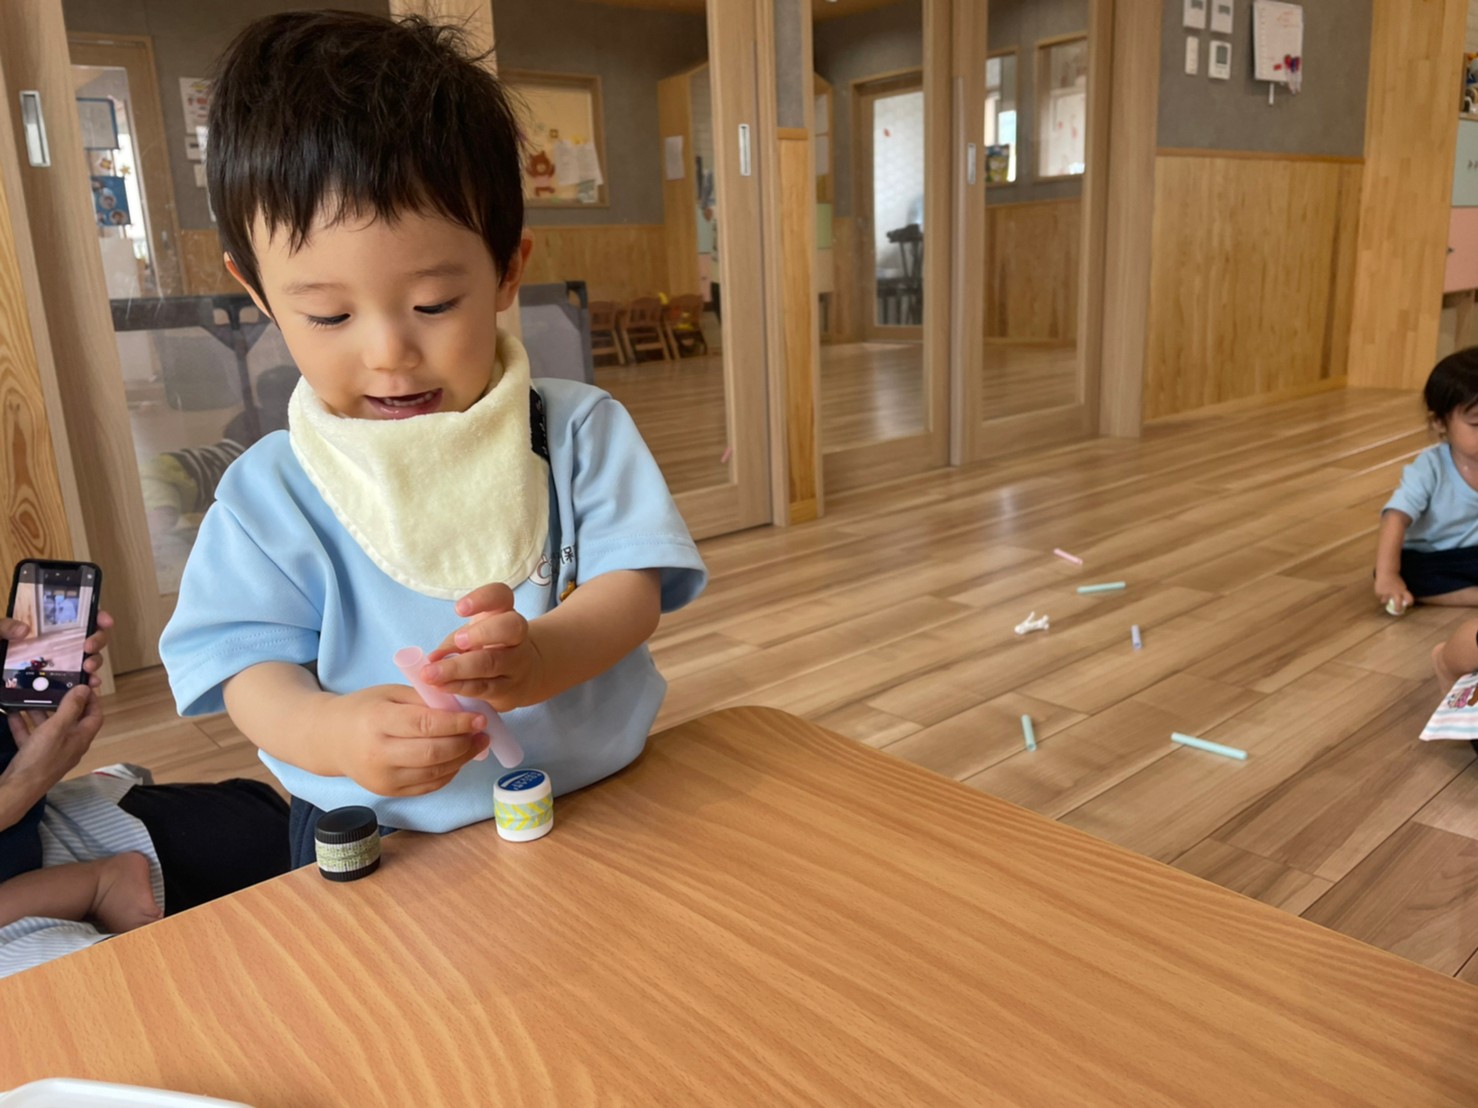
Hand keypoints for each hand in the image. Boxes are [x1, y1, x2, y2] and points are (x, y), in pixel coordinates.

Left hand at [1, 609, 113, 688]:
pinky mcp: (57, 680)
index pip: (75, 614)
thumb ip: (3, 626)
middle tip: (88, 646)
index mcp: (42, 626)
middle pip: (88, 635)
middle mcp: (56, 642)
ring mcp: (59, 661)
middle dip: (97, 639)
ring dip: (95, 660)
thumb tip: (23, 630)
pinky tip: (90, 683)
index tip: (103, 620)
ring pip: (88, 657)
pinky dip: (89, 681)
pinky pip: (79, 679)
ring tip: (88, 668)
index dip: (94, 614)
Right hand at [5, 685, 103, 794]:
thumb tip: (85, 688)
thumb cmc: (42, 757)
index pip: (95, 715)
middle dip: (63, 703)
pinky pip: (31, 736)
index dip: (92, 700)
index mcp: (81, 738)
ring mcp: (52, 752)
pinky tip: (12, 713)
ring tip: (31, 697)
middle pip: (71, 720)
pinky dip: (24, 725)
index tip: (83, 685)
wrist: (18, 788)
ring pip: (49, 727)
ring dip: (41, 712)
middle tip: (54, 688)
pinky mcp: (35, 757)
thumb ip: (71, 708)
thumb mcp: (57, 728)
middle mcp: (70, 745)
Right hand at [317, 685, 490, 796]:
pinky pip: (429, 786)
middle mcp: (378, 753)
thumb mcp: (391, 693)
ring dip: (462, 759)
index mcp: (377, 721)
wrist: (330, 739)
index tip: (479, 718)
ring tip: (477, 743)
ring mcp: (383, 777)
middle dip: (464, 743)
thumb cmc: (365, 709)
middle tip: (482, 732)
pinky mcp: (389, 792)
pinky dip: (449, 772)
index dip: (457, 723)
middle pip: (432, 753)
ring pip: (435, 773)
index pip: (424, 724)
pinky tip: (458, 757)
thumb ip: (425, 699)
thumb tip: (462, 708)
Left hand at [424, 584, 546, 711]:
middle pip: (510, 628)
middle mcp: (516, 637)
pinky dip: (460, 687)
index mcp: (504, 614)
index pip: (502, 596)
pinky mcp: (509, 689)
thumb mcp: (473, 637)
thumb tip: (432, 659)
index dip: (483, 598)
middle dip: (482, 633)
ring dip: (458, 668)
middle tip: (459, 640)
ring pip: (493, 663)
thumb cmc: (490, 648)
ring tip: (431, 674)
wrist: (525, 674)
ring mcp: (516, 664)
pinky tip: (441, 686)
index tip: (459, 609)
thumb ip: (453, 644)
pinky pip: (485, 687)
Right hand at [1375, 574, 1412, 613]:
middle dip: (1397, 609)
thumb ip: (1401, 591)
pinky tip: (1380, 590)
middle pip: (1398, 605)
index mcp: (1403, 590)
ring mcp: (1386, 593)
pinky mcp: (1379, 592)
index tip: (1409, 604)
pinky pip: (1379, 596)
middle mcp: (1395, 593)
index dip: (1410, 602)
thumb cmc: (1395, 577)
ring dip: (1384, 599)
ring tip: (1384, 596)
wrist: (1386, 571)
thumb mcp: (1401, 585)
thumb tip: (1401, 599)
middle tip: (1396, 610)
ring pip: (1384, 601)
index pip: (1409, 599)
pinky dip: (1379, 594)